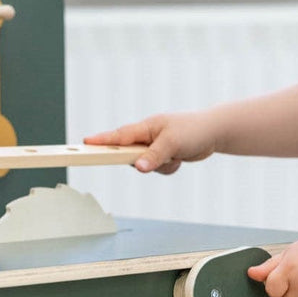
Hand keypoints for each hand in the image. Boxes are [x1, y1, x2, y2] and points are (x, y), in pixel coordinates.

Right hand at [84, 112, 215, 174]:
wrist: (213, 133)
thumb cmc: (192, 130)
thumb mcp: (172, 143)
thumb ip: (154, 156)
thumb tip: (137, 167)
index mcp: (145, 128)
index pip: (118, 136)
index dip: (101, 141)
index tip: (84, 144)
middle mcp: (146, 137)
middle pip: (129, 154)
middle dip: (136, 160)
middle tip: (131, 163)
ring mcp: (153, 147)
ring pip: (145, 165)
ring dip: (160, 165)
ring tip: (176, 155)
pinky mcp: (162, 156)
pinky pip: (157, 169)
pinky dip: (167, 168)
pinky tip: (179, 159)